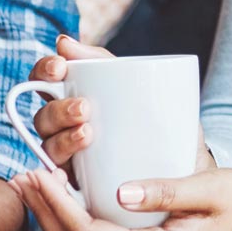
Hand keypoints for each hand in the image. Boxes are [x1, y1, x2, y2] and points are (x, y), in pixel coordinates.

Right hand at [28, 35, 215, 179]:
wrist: (189, 165)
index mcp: (74, 97)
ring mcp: (70, 159)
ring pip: (47, 149)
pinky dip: (56, 180)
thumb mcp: (142, 85)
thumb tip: (64, 42)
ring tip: (88, 135)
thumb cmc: (161, 118)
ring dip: (62, 140)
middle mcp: (64, 128)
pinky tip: (66, 177)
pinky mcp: (79, 189)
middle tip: (85, 108)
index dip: (43, 71)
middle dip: (58, 110)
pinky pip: (59, 186)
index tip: (61, 67)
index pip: (45, 80)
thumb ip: (105, 63)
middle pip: (42, 117)